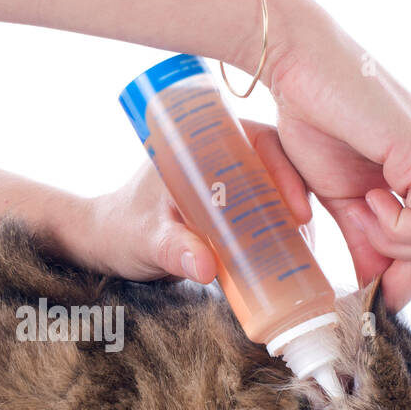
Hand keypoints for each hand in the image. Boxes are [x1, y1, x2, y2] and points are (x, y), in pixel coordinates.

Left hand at [63, 120, 310, 283]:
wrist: (105, 245)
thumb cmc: (120, 231)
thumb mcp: (146, 240)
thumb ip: (173, 250)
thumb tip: (206, 268)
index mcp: (202, 145)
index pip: (259, 142)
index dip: (287, 170)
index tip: (296, 209)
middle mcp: (221, 158)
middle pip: (277, 168)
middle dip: (297, 200)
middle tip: (304, 236)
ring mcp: (229, 185)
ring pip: (276, 193)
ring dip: (293, 219)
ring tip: (304, 252)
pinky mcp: (232, 211)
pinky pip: (266, 215)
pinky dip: (280, 233)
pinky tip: (294, 257)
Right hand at [250, 0, 410, 310]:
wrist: (297, 63)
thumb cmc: (314, 118)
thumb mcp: (341, 197)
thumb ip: (364, 240)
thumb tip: (375, 286)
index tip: (381, 272)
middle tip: (377, 266)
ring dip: (398, 250)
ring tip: (361, 214)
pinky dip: (395, 231)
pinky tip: (366, 200)